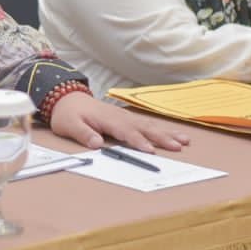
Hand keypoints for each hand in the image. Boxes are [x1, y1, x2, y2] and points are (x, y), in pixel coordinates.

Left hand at [47, 92, 191, 153]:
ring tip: (184, 141)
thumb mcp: (69, 125)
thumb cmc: (68, 114)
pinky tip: (172, 134)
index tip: (151, 151)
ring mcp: (124, 116)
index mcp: (107, 119)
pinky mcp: (126, 118)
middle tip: (179, 146)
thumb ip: (83, 134)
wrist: (66, 98)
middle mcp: (119, 116)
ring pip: (149, 125)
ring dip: (167, 133)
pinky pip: (146, 123)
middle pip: (143, 128)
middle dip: (162, 138)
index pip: (126, 132)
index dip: (138, 142)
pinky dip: (161, 129)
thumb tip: (96, 144)